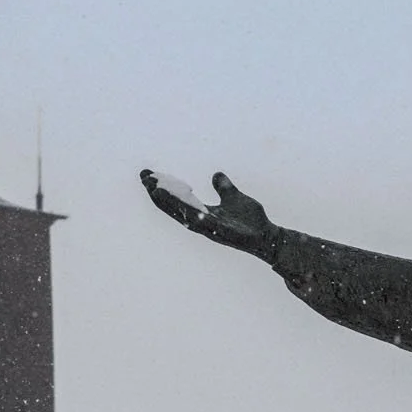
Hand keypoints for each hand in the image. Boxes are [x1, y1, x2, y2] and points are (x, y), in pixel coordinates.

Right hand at [140, 169, 282, 259]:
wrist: (267, 237)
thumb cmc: (250, 221)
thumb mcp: (234, 197)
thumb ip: (224, 187)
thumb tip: (216, 175)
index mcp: (202, 213)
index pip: (177, 200)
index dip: (162, 188)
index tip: (149, 174)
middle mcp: (201, 222)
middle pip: (173, 207)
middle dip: (157, 192)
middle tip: (144, 177)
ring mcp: (209, 228)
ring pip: (183, 214)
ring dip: (168, 202)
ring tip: (154, 188)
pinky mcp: (220, 232)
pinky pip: (202, 222)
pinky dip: (191, 213)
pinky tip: (183, 202)